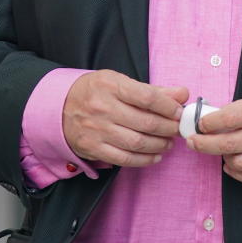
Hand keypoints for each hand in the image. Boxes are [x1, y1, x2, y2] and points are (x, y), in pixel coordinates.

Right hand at [62, 70, 187, 166]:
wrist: (59, 108)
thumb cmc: (95, 92)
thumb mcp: (119, 82)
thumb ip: (153, 90)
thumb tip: (182, 94)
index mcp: (110, 85)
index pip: (147, 97)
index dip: (168, 107)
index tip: (179, 112)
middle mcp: (102, 107)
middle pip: (145, 122)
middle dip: (168, 128)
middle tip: (177, 129)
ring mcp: (97, 130)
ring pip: (137, 142)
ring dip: (159, 145)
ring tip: (168, 142)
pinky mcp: (93, 148)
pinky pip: (124, 158)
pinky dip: (144, 160)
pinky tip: (155, 155)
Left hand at [187, 87, 241, 184]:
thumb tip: (217, 118)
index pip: (230, 117)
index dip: (210, 122)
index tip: (199, 123)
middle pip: (229, 143)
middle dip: (204, 144)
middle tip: (192, 141)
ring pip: (238, 162)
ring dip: (222, 158)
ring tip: (218, 152)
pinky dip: (237, 173)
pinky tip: (231, 166)